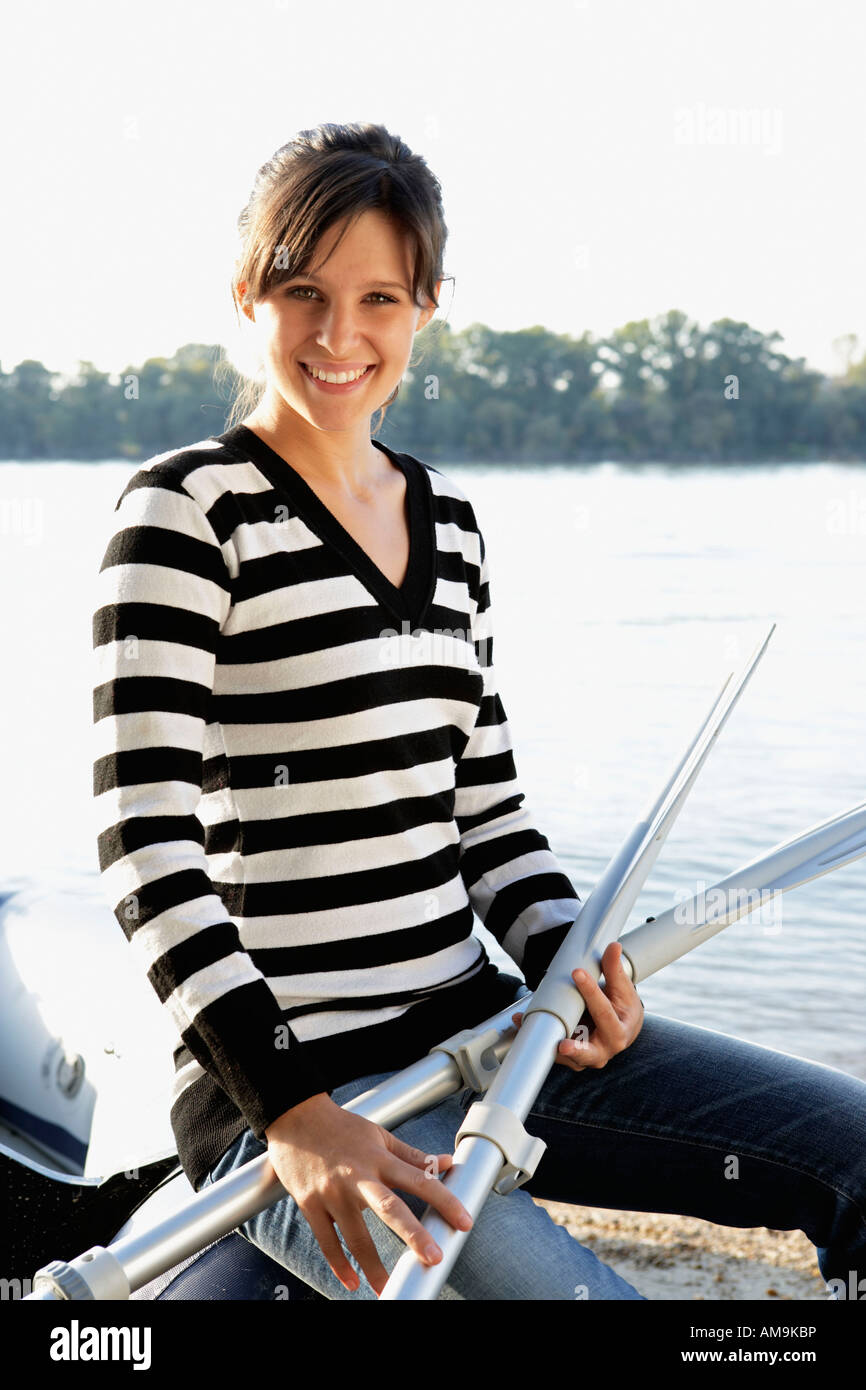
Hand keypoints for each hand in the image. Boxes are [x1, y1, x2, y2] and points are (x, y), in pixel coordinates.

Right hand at [264, 1092, 472, 1296]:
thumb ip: (413, 1155)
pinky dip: (339, 1264)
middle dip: (413, 1234)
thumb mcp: (380, 1136)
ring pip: (355, 1235)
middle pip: (389, 1208)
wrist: (295, 1118)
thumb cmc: (342, 1127)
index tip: (464, 1220)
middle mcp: (357, 1176)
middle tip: (434, 1258)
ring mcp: (332, 1193)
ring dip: (373, 1265)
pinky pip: (327, 1241)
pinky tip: (352, 1281)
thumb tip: (447, 1163)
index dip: (444, 1199)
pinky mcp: (310, 1204)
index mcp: (378, 1158)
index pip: (418, 1179)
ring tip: (388, 1288)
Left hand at [512, 941, 643, 1072]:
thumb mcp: (621, 989)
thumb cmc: (622, 1007)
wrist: (622, 1027)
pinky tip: (521, 1023)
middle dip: (575, 1048)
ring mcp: (585, 1056)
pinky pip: (552, 1049)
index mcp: (619, 1032)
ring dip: (545, 1039)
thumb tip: (614, 946)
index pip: (604, 1011)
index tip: (576, 972)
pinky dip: (538, 1037)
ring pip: (564, 1054)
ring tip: (525, 1022)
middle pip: (588, 1052)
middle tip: (563, 1045)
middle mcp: (603, 1050)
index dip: (590, 991)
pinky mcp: (570, 1057)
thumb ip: (614, 969)